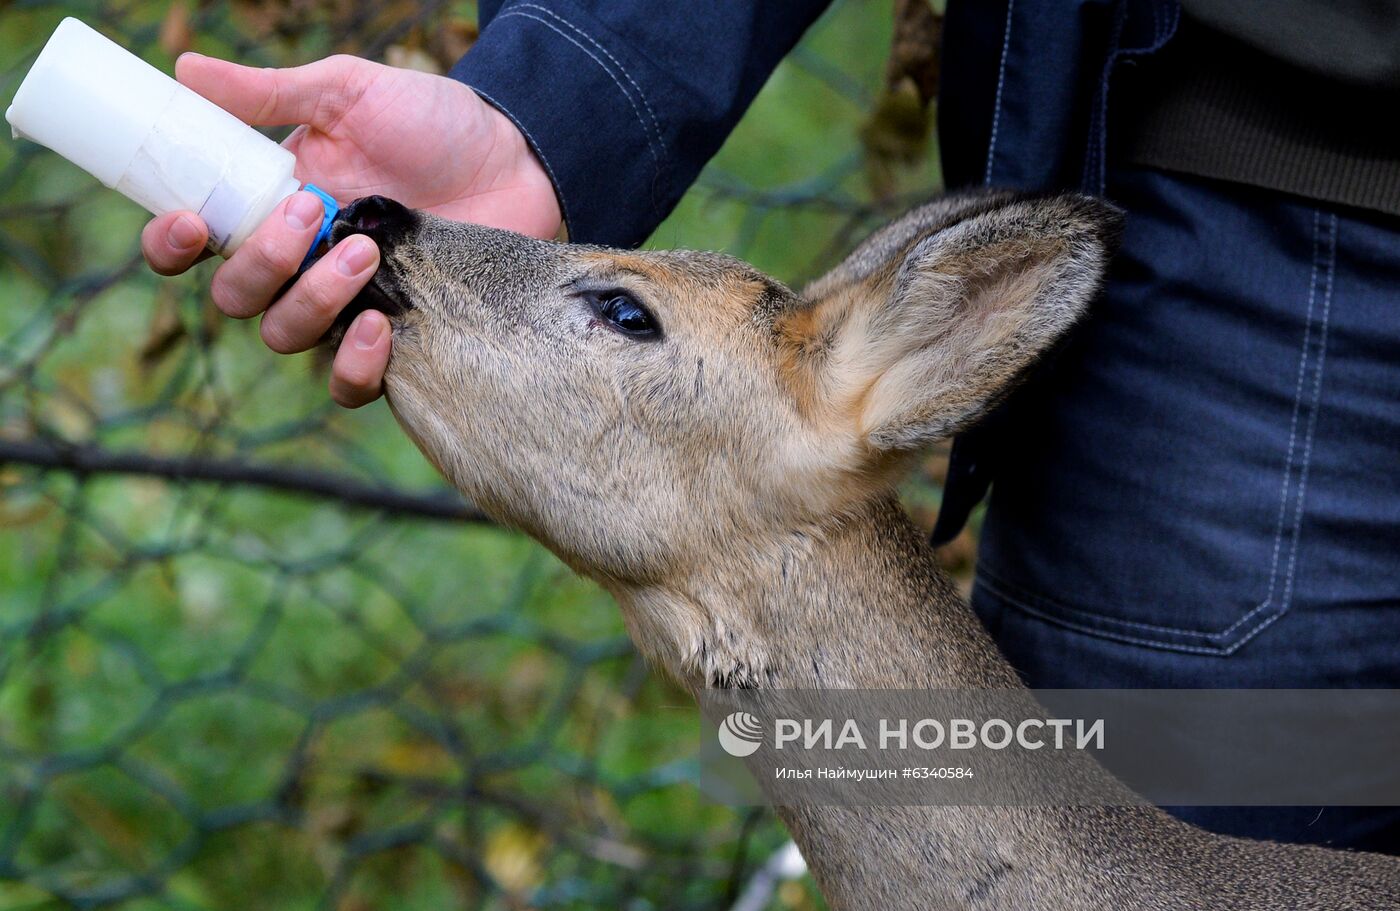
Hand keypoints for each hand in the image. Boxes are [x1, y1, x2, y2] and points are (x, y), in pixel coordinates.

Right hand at [140, 54, 562, 406]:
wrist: (517, 156)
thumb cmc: (431, 122)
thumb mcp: (348, 92)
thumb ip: (269, 93)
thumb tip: (184, 70)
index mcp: (272, 208)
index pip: (195, 245)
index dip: (172, 245)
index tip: (193, 224)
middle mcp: (298, 264)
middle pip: (235, 298)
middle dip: (263, 262)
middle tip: (316, 210)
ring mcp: (345, 306)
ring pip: (286, 338)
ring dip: (313, 301)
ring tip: (366, 253)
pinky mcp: (397, 341)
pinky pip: (350, 386)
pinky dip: (353, 367)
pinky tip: (379, 327)